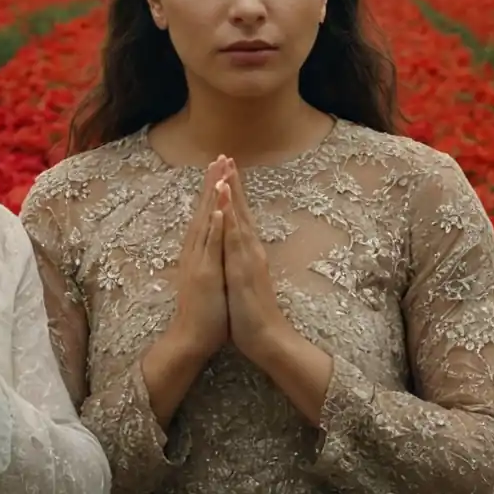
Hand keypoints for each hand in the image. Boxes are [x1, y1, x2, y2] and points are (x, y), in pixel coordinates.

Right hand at [165, 156, 230, 359]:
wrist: (190, 340)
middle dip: (211, 183)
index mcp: (199, 253)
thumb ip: (207, 260)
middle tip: (218, 156)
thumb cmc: (202, 313)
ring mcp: (199, 262)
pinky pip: (209, 247)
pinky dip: (213, 227)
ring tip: (218, 172)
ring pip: (205, 223)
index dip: (212, 191)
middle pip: (203, 211)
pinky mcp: (204, 274)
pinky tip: (217, 209)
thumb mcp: (206, 280)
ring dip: (211, 197)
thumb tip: (210, 246)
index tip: (219, 168)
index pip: (206, 215)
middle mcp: (196, 252)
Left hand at [218, 169, 293, 363]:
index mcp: (247, 252)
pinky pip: (235, 241)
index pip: (238, 215)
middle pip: (240, 209)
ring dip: (232, 193)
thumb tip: (237, 249)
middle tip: (226, 155)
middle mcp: (250, 249)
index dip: (232, 192)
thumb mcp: (243, 280)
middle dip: (232, 182)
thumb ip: (241, 262)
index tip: (225, 169)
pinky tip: (225, 204)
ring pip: (239, 219)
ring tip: (225, 168)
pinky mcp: (244, 269)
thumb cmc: (253, 314)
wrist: (268, 338)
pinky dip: (230, 220)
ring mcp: (248, 258)